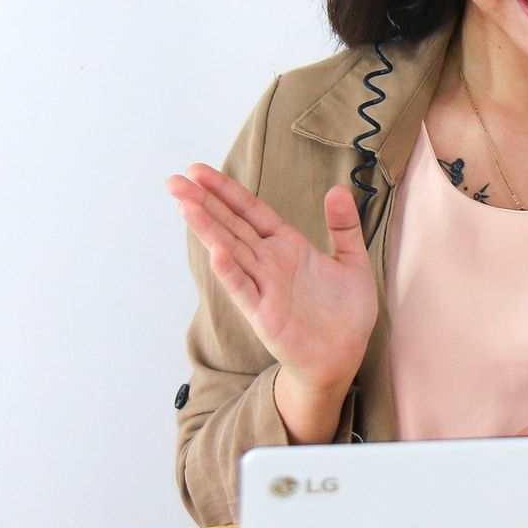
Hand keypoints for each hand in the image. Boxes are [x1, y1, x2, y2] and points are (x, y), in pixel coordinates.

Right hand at [166, 164, 376, 392]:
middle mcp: (270, 263)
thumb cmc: (345, 313)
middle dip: (204, 202)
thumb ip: (343, 226)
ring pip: (231, 251)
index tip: (199, 171)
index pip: (250, 211)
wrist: (345, 356)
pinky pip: (244, 289)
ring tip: (185, 204)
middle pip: (231, 226)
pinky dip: (230, 271)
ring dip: (208, 228)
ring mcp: (264, 288)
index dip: (226, 191)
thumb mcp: (352, 261)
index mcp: (288, 246)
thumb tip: (337, 189)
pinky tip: (215, 252)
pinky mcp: (265, 315)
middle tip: (175, 180)